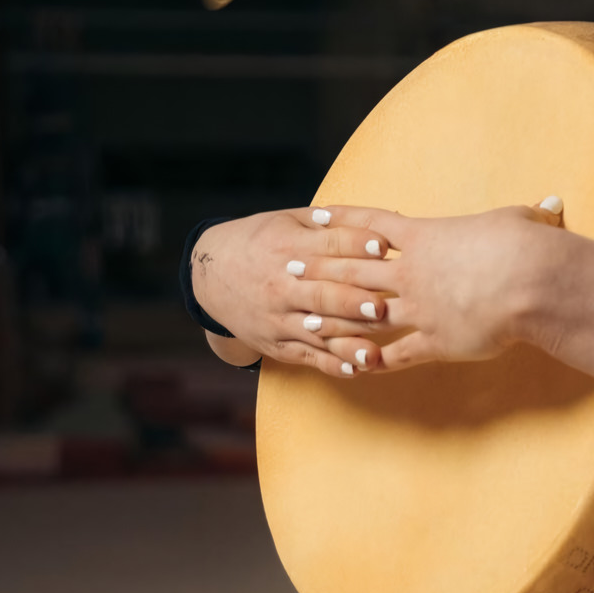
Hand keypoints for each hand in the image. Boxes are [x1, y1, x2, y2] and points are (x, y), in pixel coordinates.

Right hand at [190, 209, 395, 376]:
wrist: (210, 275)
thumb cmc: (260, 242)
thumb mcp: (286, 221)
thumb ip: (327, 223)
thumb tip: (375, 221)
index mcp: (288, 247)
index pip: (327, 246)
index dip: (356, 245)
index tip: (383, 247)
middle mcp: (282, 285)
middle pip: (322, 294)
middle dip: (352, 301)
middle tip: (381, 307)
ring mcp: (278, 318)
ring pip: (317, 331)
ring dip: (347, 342)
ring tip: (374, 352)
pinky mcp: (277, 343)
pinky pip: (307, 356)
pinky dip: (330, 365)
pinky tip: (354, 370)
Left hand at [293, 197, 565, 370]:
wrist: (530, 283)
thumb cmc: (525, 245)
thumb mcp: (520, 221)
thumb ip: (525, 217)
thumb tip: (551, 207)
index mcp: (425, 236)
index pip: (372, 225)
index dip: (343, 220)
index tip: (315, 217)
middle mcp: (412, 273)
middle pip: (353, 269)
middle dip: (318, 269)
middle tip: (287, 268)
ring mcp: (419, 310)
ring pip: (363, 313)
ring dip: (332, 317)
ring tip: (304, 319)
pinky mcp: (433, 342)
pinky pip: (395, 354)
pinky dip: (374, 360)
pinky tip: (355, 366)